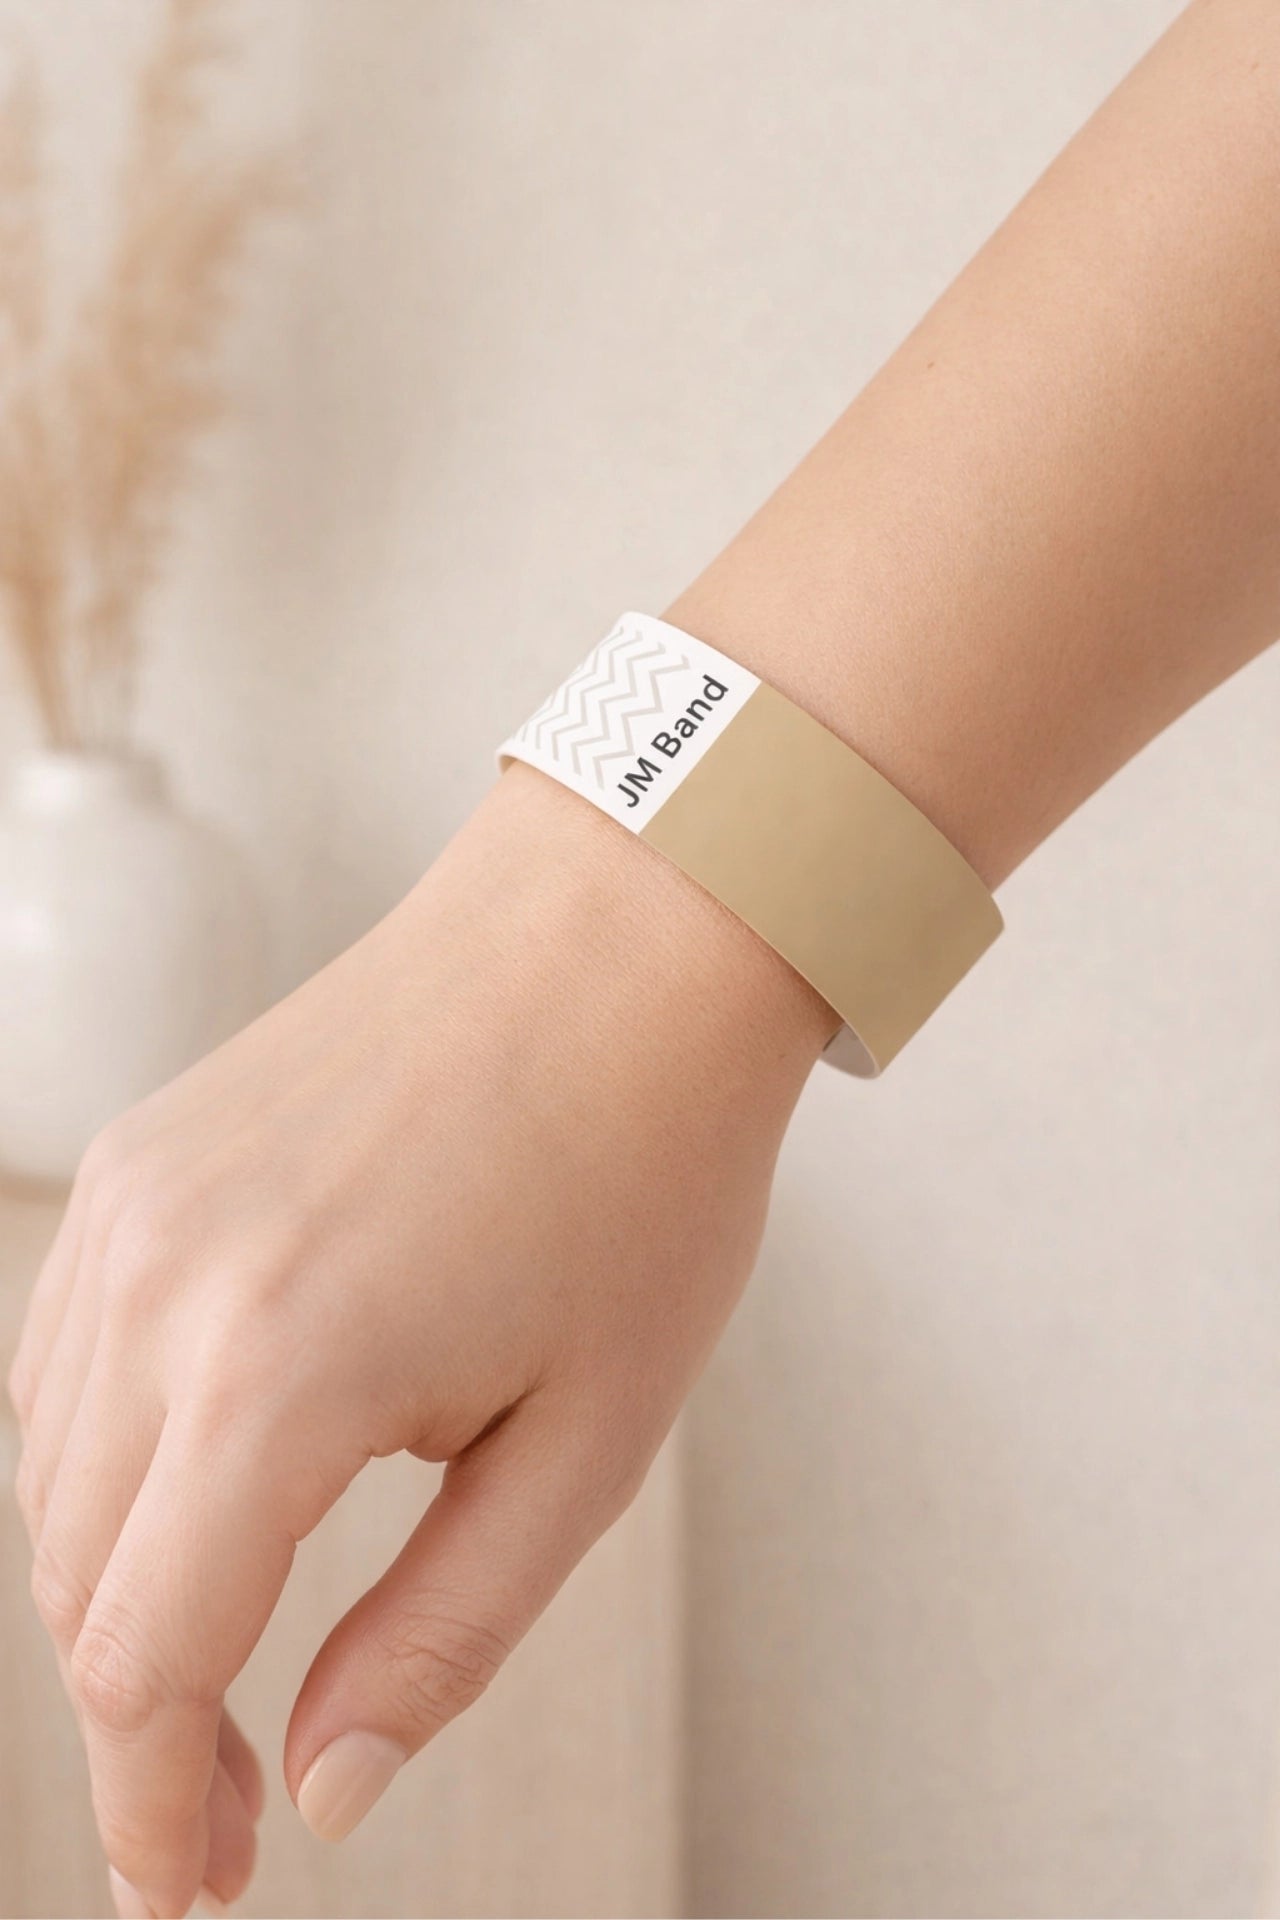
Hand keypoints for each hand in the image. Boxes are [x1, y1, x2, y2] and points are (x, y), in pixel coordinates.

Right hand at [9, 761, 830, 1917]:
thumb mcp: (585, 1444)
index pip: (139, 1658)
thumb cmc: (640, 1178)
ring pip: (50, 1473)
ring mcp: (131, 1204)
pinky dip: (103, 1465)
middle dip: (138, 1721)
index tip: (197, 1887)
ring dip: (114, 1593)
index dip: (152, 1802)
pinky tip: (191, 1496)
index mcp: (276, 1373)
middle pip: (75, 1581)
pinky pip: (64, 1356)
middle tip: (225, 1807)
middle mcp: (162, 1282)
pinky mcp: (138, 1157)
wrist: (614, 945)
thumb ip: (441, 1638)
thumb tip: (324, 1789)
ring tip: (213, 1666)